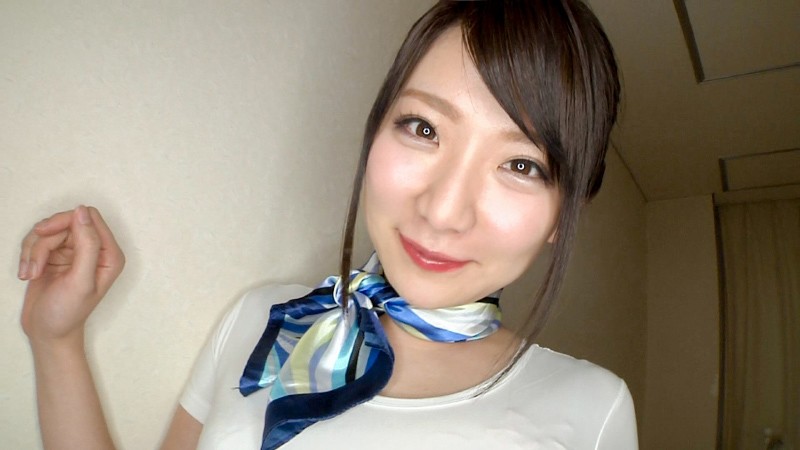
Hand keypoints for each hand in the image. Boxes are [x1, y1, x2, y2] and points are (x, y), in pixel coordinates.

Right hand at [19, 206, 124, 344]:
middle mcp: (94, 249)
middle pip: (65, 221)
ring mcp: (74, 251)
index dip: (65, 220)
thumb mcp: (80, 280)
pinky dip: (27, 256)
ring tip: (31, 274)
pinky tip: (27, 275)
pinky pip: (37, 241)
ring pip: (47, 230)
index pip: (89, 217)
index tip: (43, 234)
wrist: (48, 332)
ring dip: (33, 251)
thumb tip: (82, 211)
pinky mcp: (55, 255)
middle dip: (44, 241)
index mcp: (109, 254)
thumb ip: (87, 245)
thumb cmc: (68, 312)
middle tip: (34, 264)